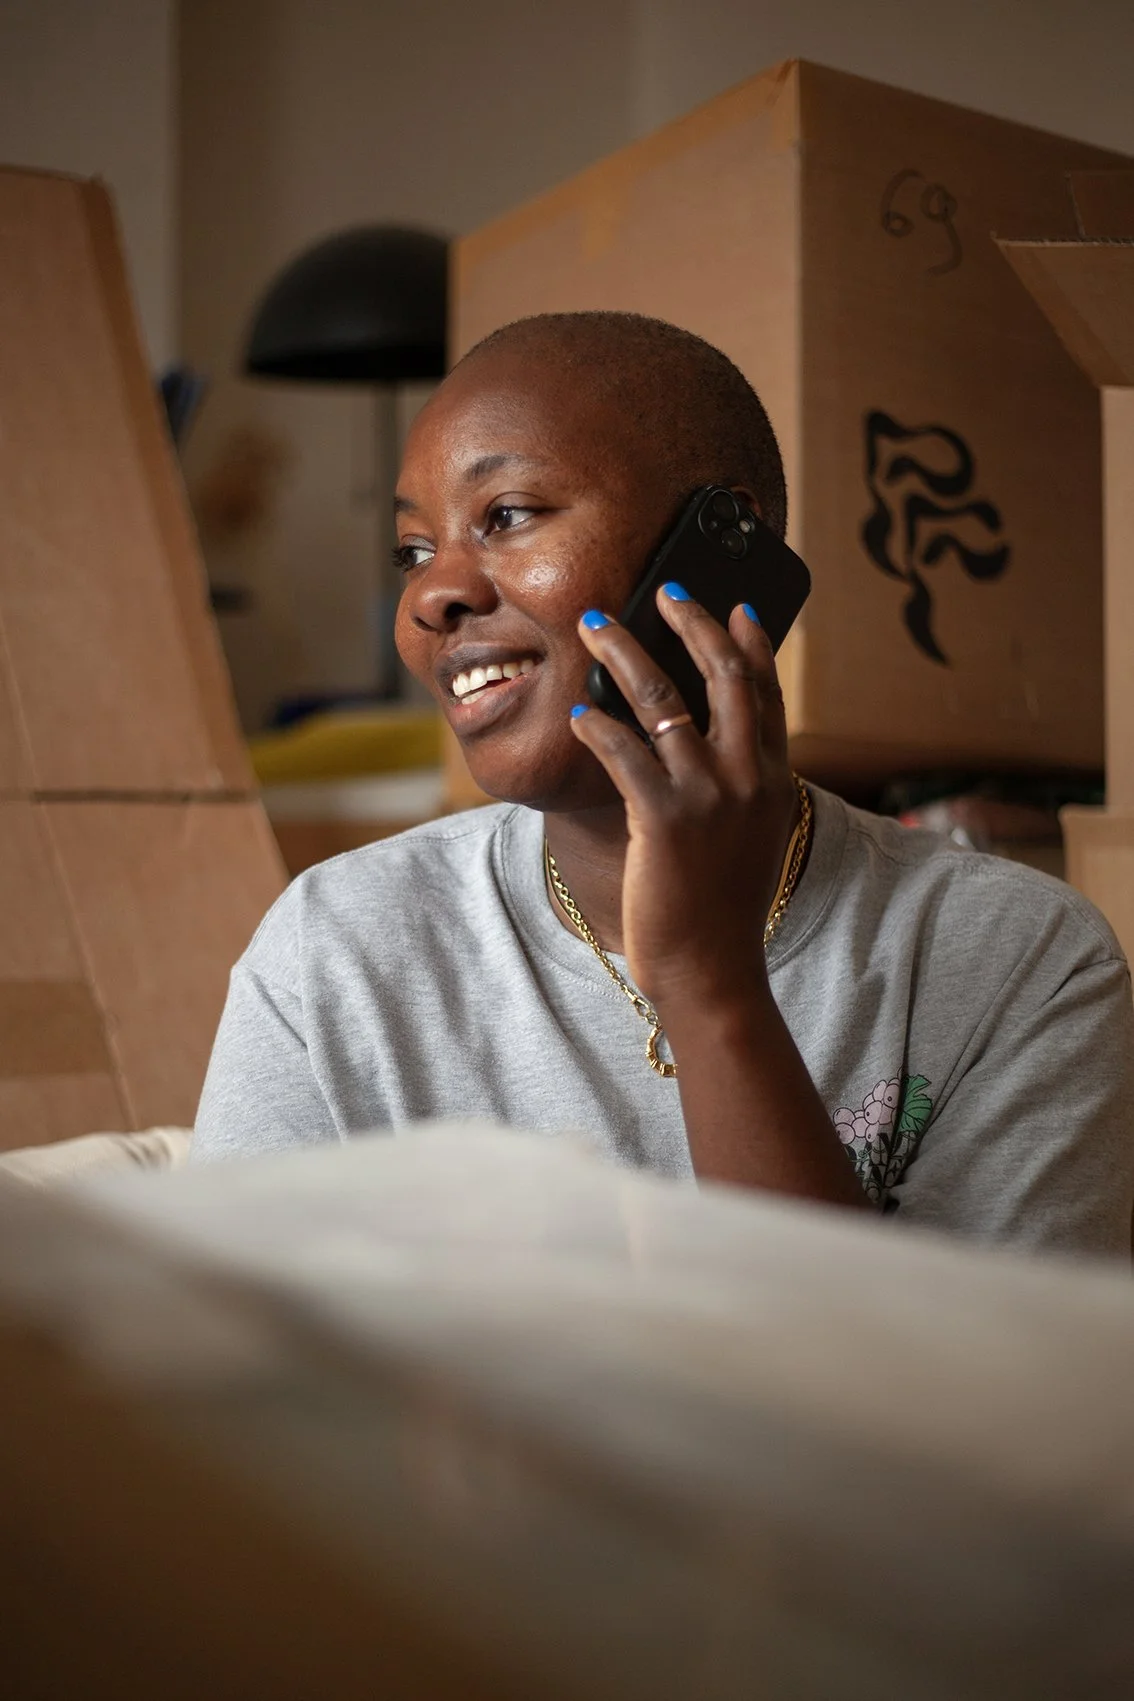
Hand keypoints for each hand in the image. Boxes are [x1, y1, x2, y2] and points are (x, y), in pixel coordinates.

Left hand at [571, 584, 798, 1019]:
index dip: (750, 643)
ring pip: (664, 699)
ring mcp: (709, 795)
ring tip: (594, 626)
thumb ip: (738, 790)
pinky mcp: (664, 818)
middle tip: (663, 590)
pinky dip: (597, 723)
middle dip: (691, 622)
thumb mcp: (747, 841)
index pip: (766, 693)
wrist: (713, 972)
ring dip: (624, 652)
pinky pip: (624, 751)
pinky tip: (577, 711)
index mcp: (772, 780)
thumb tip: (704, 748)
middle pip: (723, 674)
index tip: (734, 606)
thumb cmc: (720, 911)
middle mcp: (748, 777)